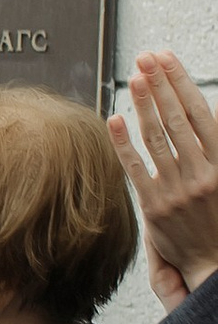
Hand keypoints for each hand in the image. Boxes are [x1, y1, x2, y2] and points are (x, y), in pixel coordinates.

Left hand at [111, 53, 217, 309]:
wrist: (215, 266)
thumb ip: (214, 148)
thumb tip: (203, 115)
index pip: (202, 112)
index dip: (182, 82)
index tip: (168, 59)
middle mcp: (203, 174)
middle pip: (178, 118)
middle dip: (160, 84)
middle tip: (146, 57)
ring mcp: (178, 190)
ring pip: (157, 138)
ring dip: (144, 104)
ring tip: (134, 77)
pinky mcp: (155, 208)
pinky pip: (135, 169)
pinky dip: (124, 142)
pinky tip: (116, 119)